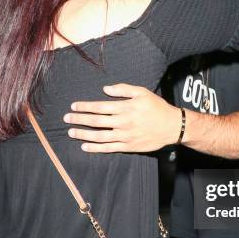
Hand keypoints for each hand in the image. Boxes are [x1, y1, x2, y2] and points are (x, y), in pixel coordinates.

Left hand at [63, 84, 181, 152]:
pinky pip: (108, 148)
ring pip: (99, 136)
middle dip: (79, 119)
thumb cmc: (157, 107)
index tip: (74, 106)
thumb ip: (123, 89)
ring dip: (83, 134)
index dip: (85, 107)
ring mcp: (125, 136)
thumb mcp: (142, 92)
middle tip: (66, 118)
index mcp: (125, 107)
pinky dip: (95, 147)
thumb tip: (105, 89)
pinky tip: (85, 146)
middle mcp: (123, 122)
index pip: (99, 107)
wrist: (172, 126)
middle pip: (96, 121)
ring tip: (71, 132)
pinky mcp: (128, 146)